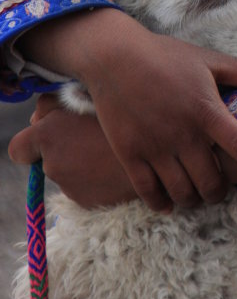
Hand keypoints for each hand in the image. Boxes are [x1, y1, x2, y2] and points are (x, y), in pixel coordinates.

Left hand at [9, 95, 136, 208]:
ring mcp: (69, 186)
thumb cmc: (123, 115)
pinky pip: (83, 186)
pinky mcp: (86, 202)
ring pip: (66, 170)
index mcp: (49, 134)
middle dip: (60, 148)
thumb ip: (56, 103)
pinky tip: (116, 164)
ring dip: (80, 161)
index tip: (51, 134)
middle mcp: (52, 163)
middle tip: (88, 136)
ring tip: (109, 148)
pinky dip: (95, 177)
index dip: (32, 142)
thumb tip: (38, 117)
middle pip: (46, 156)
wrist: (156, 156)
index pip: (19, 147)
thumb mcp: (88, 97)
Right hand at [17, 9, 236, 211]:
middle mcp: (184, 135)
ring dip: (195, 199)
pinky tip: (170, 201)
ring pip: (183, 192)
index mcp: (207, 111)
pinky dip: (163, 203)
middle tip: (222, 187)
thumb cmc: (165, 56)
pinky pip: (150, 193)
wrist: (115, 57)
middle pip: (212, 183)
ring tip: (198, 193)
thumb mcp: (207, 60)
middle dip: (221, 192)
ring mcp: (156, 148)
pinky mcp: (130, 154)